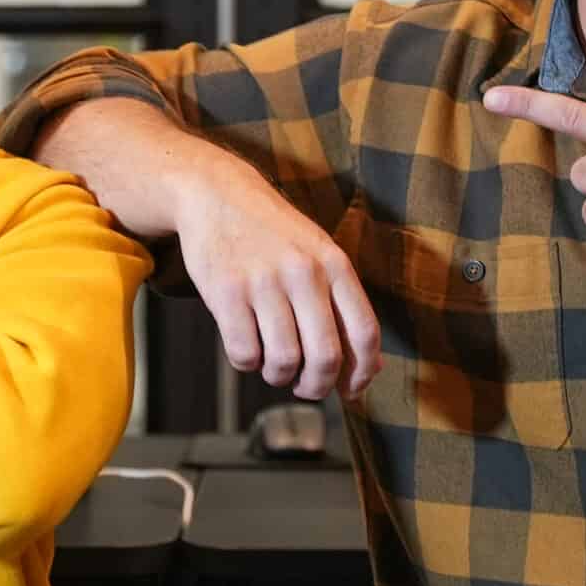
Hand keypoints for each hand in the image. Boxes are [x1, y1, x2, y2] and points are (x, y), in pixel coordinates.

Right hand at [171, 155, 382, 400]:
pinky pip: (244, 353)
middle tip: (305, 387)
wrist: (217, 194)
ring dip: (278, 376)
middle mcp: (303, 272)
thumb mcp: (318, 255)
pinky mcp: (226, 292)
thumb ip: (343, 305)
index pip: (364, 332)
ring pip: (283, 361)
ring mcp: (263, 282)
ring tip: (273, 365)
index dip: (361, 373)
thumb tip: (368, 368)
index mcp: (335, 264)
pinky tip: (247, 346)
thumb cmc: (273, 234)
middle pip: (325, 356)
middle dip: (316, 386)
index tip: (351, 390)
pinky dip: (248, 363)